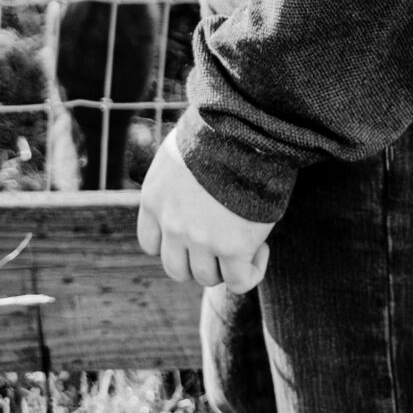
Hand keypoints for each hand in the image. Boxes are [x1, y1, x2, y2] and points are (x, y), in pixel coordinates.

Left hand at [137, 130, 271, 290]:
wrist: (241, 131)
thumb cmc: (216, 134)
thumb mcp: (180, 154)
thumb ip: (177, 182)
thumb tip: (192, 190)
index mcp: (154, 200)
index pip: (150, 243)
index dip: (173, 243)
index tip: (194, 232)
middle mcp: (172, 224)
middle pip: (176, 268)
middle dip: (198, 261)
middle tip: (220, 243)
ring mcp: (200, 239)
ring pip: (207, 277)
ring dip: (226, 266)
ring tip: (244, 241)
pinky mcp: (233, 248)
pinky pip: (240, 281)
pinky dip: (252, 273)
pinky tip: (261, 250)